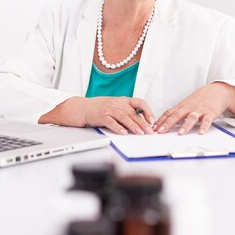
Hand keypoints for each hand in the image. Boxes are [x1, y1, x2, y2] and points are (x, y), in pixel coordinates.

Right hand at [39, 97, 154, 134]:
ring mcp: (109, 109)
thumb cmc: (100, 109)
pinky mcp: (101, 116)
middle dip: (143, 123)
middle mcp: (117, 103)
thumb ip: (128, 113)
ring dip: (133, 126)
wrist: (82, 108)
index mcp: (123, 100)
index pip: (139, 102)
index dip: (147, 110)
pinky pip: (111, 122)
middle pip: (133, 112)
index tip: (153, 120)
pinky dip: (118, 127)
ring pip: (124, 117)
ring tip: (140, 133)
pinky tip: (123, 133)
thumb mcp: (116, 107)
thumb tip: (143, 124)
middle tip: (150, 132)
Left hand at [153, 82, 234, 134]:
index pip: (168, 113)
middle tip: (161, 131)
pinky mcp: (210, 112)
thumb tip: (164, 122)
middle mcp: (189, 108)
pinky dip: (204, 126)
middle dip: (168, 124)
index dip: (160, 121)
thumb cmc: (200, 98)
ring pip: (191, 118)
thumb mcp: (186, 104)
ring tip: (180, 133)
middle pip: (176, 116)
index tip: (153, 128)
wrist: (217, 91)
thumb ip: (177, 112)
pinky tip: (201, 132)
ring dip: (185, 125)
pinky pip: (207, 120)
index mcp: (182, 106)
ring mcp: (199, 110)